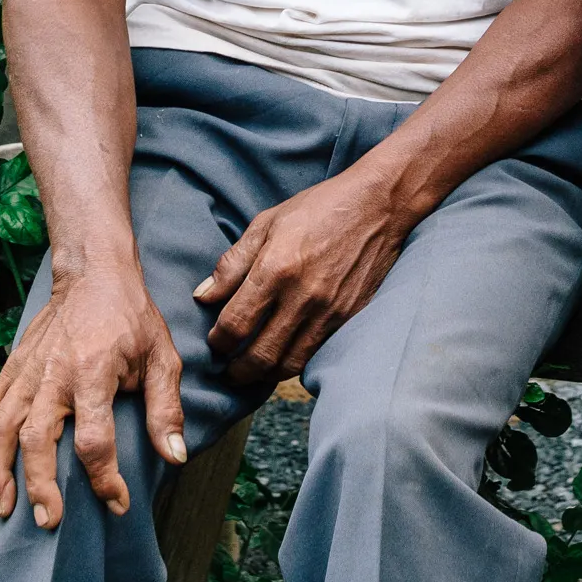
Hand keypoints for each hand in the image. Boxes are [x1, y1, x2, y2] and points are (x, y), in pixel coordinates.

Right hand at [0, 261, 185, 528]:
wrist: (92, 274)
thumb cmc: (131, 318)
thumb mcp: (162, 357)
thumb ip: (165, 409)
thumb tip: (174, 456)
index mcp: (92, 372)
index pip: (94, 438)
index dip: (104, 477)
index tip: (117, 502)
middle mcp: (52, 374)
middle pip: (35, 438)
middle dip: (39, 484)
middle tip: (48, 521)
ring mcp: (26, 372)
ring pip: (0, 428)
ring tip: (3, 510)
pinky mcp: (11, 369)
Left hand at [194, 166, 419, 389]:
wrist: (378, 206)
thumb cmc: (318, 208)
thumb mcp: (266, 223)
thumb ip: (233, 263)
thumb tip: (204, 296)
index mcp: (276, 268)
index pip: (235, 324)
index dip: (218, 341)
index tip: (215, 342)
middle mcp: (302, 296)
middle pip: (261, 355)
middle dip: (238, 371)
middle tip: (229, 370)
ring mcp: (329, 311)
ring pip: (290, 364)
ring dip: (266, 375)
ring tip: (253, 371)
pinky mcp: (350, 318)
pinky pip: (316, 355)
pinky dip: (295, 364)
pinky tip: (284, 358)